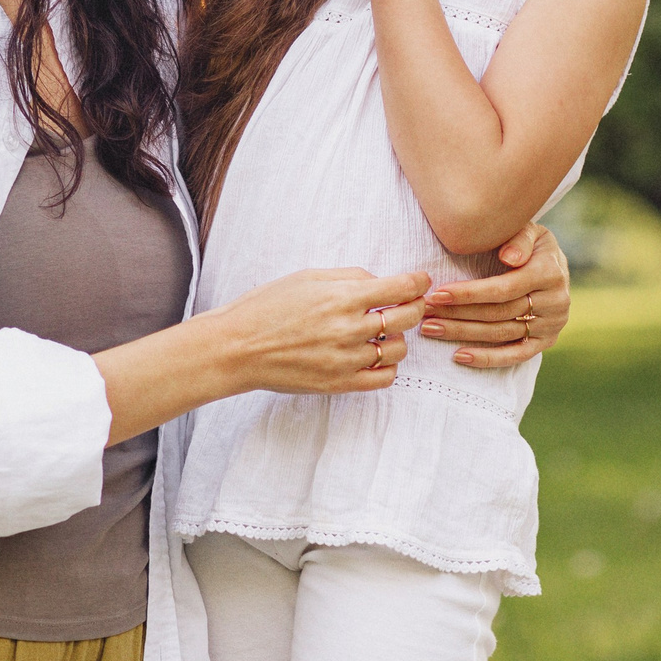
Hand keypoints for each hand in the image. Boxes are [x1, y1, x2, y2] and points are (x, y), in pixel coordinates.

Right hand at [203, 266, 433, 395]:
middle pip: (406, 317)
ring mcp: (346, 360)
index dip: (418, 282)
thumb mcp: (307, 277)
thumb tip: (380, 282)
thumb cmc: (267, 307)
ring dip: (398, 337)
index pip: (399, 289)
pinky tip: (376, 355)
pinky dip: (388, 366)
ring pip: (398, 349)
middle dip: (415, 306)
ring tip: (383, 331)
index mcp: (341, 298)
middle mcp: (349, 329)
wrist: (238, 348)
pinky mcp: (340, 384)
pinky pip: (384, 378)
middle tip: (412, 303)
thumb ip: (349, 277)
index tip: (422, 281)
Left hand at [418, 223, 569, 369]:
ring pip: (501, 334)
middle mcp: (554, 302)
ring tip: (430, 328)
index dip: (469, 294)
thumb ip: (520, 238)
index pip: (503, 289)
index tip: (438, 294)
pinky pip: (516, 355)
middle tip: (425, 312)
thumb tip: (509, 258)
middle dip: (458, 313)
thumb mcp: (529, 231)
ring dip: (463, 333)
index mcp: (549, 272)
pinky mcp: (547, 341)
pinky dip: (488, 359)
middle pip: (498, 313)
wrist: (555, 264)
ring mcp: (552, 325)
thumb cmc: (530, 244)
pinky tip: (459, 356)